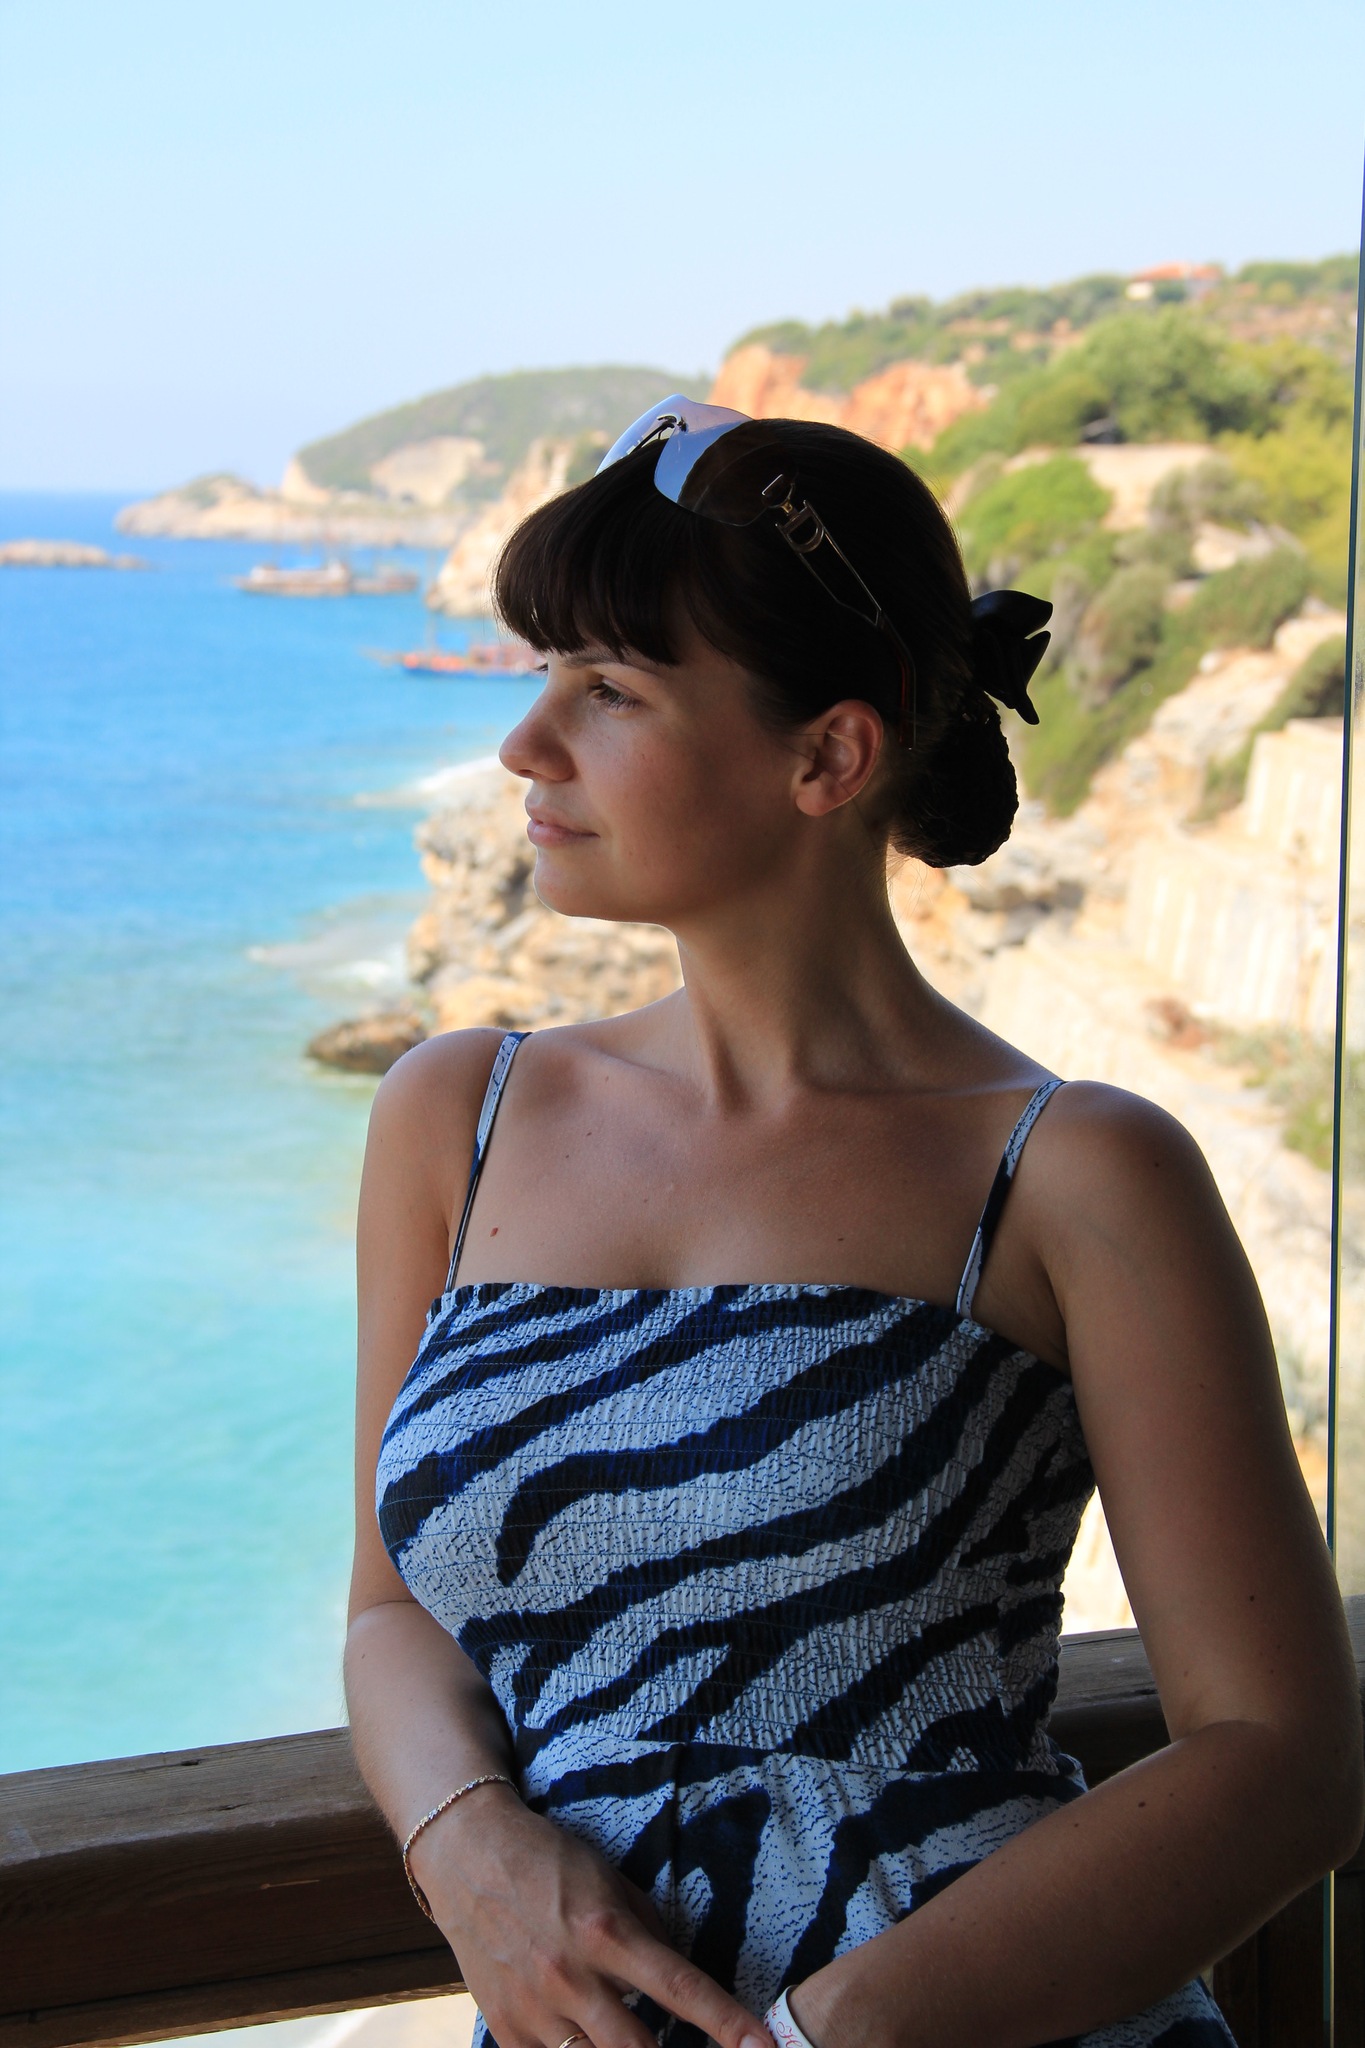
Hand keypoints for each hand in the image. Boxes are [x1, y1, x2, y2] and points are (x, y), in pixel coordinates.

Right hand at [411, 1783, 772, 2047]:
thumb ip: (647, 1934)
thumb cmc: (549, 1861)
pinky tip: (584, 2037)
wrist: (469, 1855)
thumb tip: (677, 1983)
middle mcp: (572, 1977)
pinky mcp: (506, 2030)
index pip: (679, 1987)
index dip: (726, 2022)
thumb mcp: (611, 1881)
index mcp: (606, 1931)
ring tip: (632, 2036)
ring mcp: (535, 2010)